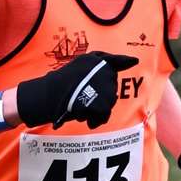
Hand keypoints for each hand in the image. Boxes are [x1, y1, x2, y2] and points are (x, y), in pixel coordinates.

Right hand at [16, 52, 138, 129]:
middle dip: (101, 97)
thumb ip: (92, 71)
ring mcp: (103, 85)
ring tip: (82, 111)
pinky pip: (104, 114)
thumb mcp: (76, 71)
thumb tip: (107, 74)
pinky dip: (96, 120)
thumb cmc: (57, 87)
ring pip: (109, 101)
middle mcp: (102, 69)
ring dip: (98, 109)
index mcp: (94, 60)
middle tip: (84, 101)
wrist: (46, 97)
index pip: (114, 60)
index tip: (134, 61)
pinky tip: (87, 120)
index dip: (124, 61)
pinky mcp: (101, 101)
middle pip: (111, 87)